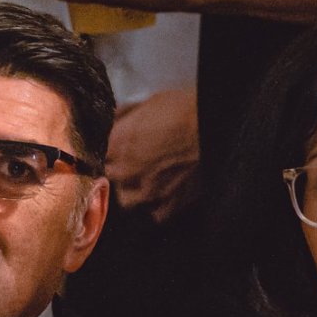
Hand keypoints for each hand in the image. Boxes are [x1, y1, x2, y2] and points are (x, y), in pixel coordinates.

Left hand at [107, 88, 200, 223]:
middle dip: (120, 170)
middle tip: (135, 162)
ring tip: (145, 182)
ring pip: (127, 200)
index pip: (101, 153)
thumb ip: (125, 115)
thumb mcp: (148, 102)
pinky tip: (164, 195)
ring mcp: (148, 191)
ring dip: (133, 191)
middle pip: (113, 177)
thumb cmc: (184, 109)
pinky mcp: (170, 204)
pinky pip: (156, 214)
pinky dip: (157, 206)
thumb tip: (114, 120)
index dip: (112, 150)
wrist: (215, 126)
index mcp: (118, 143)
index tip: (120, 148)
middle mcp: (128, 170)